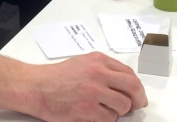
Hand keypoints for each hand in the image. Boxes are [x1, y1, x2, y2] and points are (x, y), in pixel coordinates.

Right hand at [32, 52, 147, 121]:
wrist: (37, 87)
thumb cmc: (57, 76)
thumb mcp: (83, 63)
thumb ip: (104, 69)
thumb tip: (124, 84)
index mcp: (98, 60)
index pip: (129, 73)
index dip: (137, 87)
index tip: (138, 95)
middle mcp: (98, 73)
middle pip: (133, 87)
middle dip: (138, 99)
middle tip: (137, 106)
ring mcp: (94, 91)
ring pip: (123, 105)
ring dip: (118, 111)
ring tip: (107, 110)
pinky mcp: (87, 109)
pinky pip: (109, 119)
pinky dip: (106, 119)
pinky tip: (95, 115)